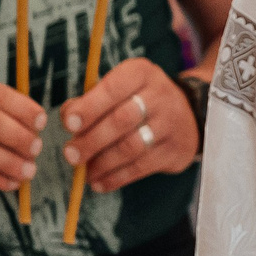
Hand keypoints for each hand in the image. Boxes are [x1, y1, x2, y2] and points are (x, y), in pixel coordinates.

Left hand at [63, 58, 200, 192]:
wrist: (187, 115)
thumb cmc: (137, 100)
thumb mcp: (118, 89)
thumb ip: (89, 101)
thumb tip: (68, 119)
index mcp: (141, 73)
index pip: (113, 89)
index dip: (89, 107)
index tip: (69, 125)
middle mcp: (160, 95)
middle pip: (122, 120)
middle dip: (92, 140)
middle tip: (70, 154)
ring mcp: (171, 123)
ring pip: (131, 146)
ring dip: (103, 162)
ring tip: (85, 172)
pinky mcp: (175, 150)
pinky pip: (141, 167)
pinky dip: (116, 178)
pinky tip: (99, 182)